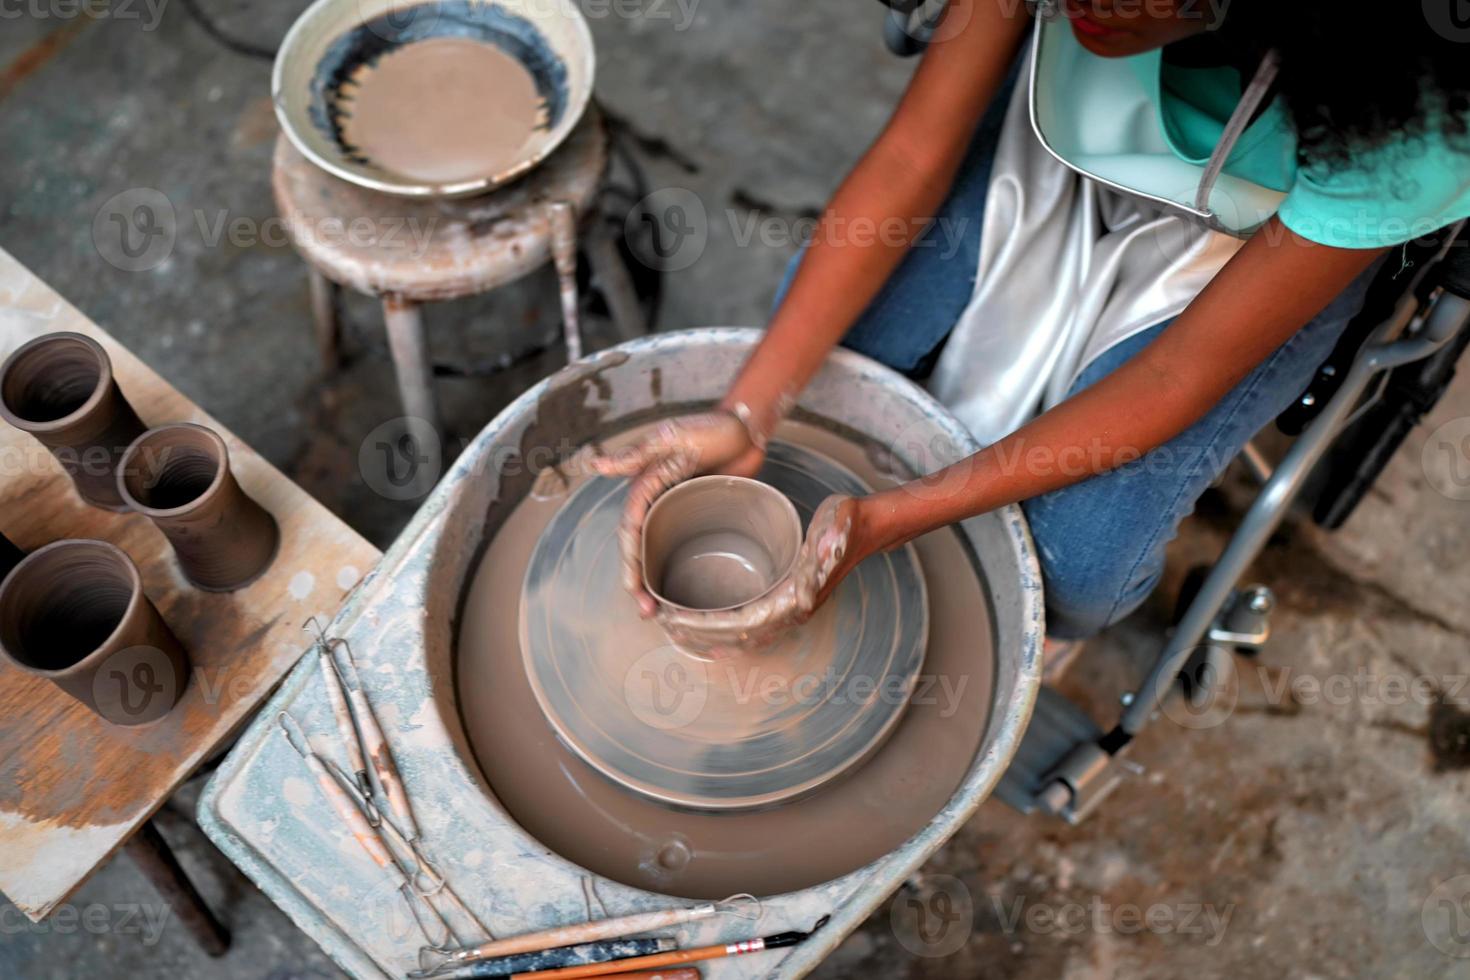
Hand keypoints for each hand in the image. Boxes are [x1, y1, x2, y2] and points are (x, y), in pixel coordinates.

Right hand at [591, 410, 766, 615]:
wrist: (746, 429)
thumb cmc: (710, 428)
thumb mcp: (671, 438)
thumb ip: (635, 455)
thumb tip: (596, 464)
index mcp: (644, 487)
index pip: (630, 533)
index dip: (629, 564)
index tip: (633, 589)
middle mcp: (655, 504)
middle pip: (640, 550)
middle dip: (638, 583)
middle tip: (646, 613)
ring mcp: (676, 512)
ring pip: (657, 553)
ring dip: (654, 582)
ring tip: (658, 613)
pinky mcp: (698, 517)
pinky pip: (681, 548)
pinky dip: (676, 569)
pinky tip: (681, 592)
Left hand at [658, 494, 869, 654]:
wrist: (867, 528)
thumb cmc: (849, 524)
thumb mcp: (838, 526)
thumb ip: (827, 550)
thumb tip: (807, 584)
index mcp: (796, 599)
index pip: (742, 622)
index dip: (707, 624)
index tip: (677, 619)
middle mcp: (791, 612)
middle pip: (736, 637)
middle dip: (698, 635)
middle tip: (663, 625)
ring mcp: (788, 610)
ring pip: (741, 637)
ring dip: (708, 637)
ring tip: (674, 630)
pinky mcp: (784, 602)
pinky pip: (748, 625)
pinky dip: (723, 630)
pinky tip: (704, 625)